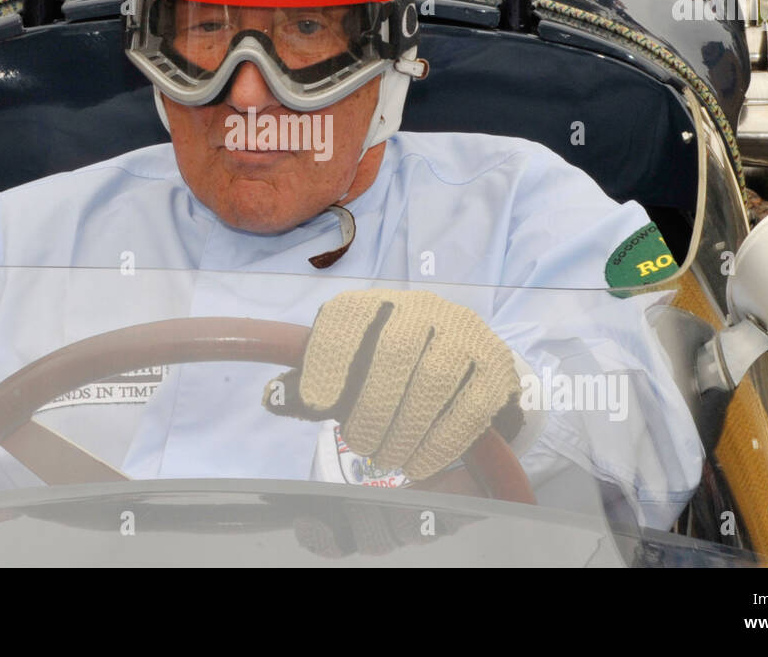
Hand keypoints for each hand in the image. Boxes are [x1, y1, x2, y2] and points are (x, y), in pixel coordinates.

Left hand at [264, 289, 523, 479]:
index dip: (330, 356)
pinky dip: (440, 442)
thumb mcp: (354, 371)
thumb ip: (313, 387)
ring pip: (433, 378)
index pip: (351, 316)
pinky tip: (419, 463)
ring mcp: (465, 334)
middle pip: (395, 349)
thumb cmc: (397, 371)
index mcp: (379, 304)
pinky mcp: (496, 368)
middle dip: (372, 404)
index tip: (315, 402)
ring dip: (405, 427)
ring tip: (387, 458)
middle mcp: (423, 309)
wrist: (468, 368)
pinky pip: (470, 407)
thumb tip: (271, 397)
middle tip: (359, 442)